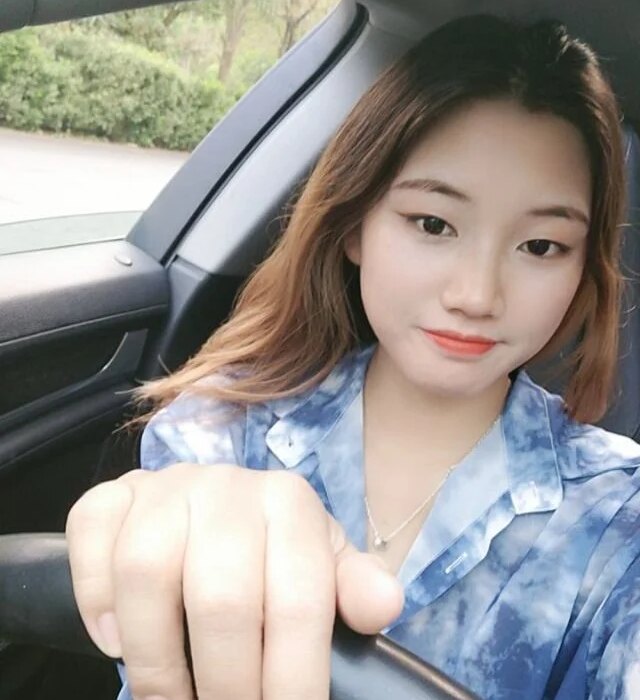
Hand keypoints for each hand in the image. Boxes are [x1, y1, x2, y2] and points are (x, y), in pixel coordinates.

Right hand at [66, 463, 403, 699]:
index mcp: (290, 503)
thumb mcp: (321, 567)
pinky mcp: (113, 497)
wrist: (214, 508)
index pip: (299, 600)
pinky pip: (93, 536)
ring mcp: (166, 487)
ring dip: (155, 659)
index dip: (293, 680)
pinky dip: (96, 596)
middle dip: (226, 684)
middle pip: (221, 596)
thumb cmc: (271, 550)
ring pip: (147, 571)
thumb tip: (383, 605)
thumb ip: (351, 586)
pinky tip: (117, 637)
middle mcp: (228, 486)